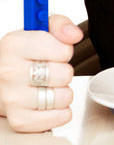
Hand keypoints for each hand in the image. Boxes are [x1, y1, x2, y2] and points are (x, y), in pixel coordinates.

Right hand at [0, 15, 82, 132]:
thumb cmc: (23, 55)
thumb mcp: (40, 30)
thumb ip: (60, 24)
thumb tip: (73, 34)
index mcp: (14, 44)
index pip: (63, 50)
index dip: (65, 51)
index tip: (54, 51)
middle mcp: (9, 71)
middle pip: (65, 74)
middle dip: (64, 71)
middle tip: (49, 70)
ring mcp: (12, 98)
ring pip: (64, 96)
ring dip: (63, 91)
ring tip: (48, 86)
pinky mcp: (19, 120)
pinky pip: (60, 116)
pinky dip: (61, 111)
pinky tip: (48, 102)